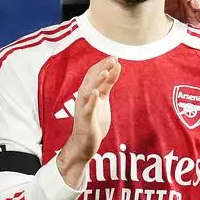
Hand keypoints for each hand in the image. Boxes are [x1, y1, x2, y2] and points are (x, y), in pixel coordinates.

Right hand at [58, 56, 120, 186]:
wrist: (84, 143)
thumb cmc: (93, 120)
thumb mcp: (103, 99)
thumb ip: (108, 84)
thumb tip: (116, 68)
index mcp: (87, 92)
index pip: (93, 74)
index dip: (103, 64)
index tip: (114, 56)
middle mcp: (83, 97)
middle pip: (91, 79)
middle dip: (102, 68)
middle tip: (112, 59)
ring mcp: (83, 108)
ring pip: (89, 91)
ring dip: (97, 81)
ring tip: (105, 72)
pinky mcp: (86, 119)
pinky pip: (88, 108)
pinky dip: (91, 100)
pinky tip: (96, 93)